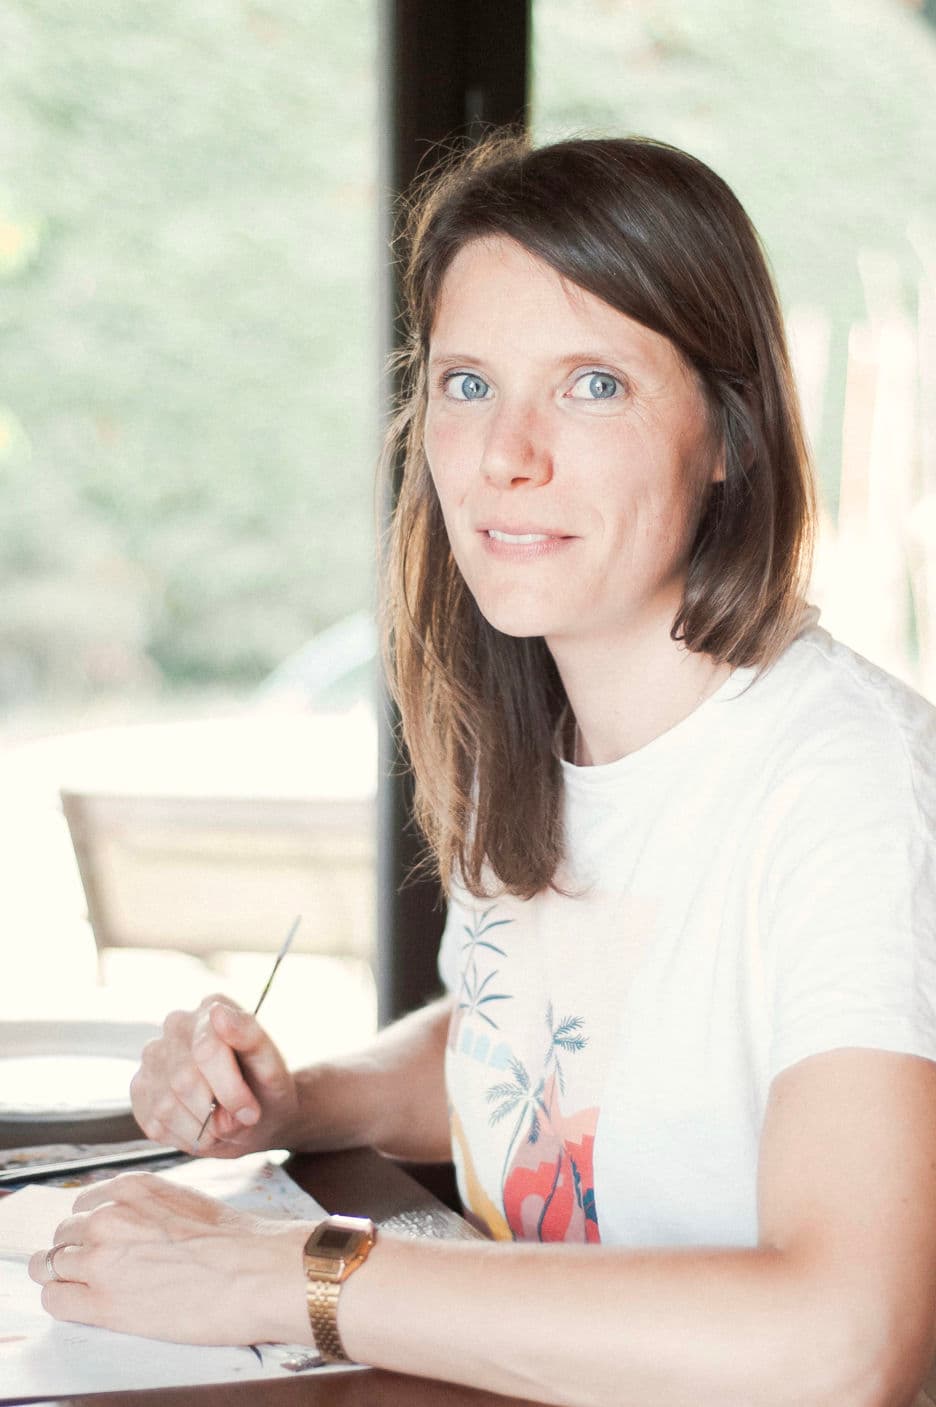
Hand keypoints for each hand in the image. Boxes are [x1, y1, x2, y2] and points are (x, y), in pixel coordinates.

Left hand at [27, 1171, 313, 1345]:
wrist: (256, 1271)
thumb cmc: (235, 1240)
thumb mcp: (183, 1200)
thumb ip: (146, 1207)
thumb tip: (130, 1226)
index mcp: (131, 1187)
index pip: (81, 1204)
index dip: (88, 1228)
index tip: (98, 1243)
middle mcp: (107, 1216)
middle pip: (62, 1235)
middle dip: (75, 1252)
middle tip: (100, 1271)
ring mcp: (100, 1259)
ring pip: (49, 1266)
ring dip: (67, 1278)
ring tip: (95, 1291)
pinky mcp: (102, 1304)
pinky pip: (55, 1300)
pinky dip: (65, 1303)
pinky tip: (90, 1307)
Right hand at [131, 996, 299, 1155]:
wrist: (254, 1115)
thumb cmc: (265, 1088)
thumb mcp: (271, 1066)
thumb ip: (250, 1037)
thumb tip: (218, 1012)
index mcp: (212, 1007)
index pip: (206, 1050)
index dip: (230, 1091)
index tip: (249, 1112)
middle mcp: (176, 1024)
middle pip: (183, 1081)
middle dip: (215, 1113)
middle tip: (237, 1121)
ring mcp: (153, 1055)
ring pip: (165, 1105)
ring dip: (200, 1129)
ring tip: (220, 1125)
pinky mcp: (139, 1087)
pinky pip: (153, 1123)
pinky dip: (183, 1137)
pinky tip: (201, 1127)